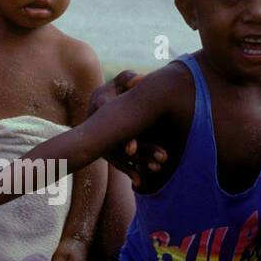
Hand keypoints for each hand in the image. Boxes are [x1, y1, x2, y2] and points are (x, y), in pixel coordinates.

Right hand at [86, 71, 166, 186]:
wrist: (96, 105)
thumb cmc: (114, 90)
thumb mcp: (119, 81)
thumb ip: (128, 78)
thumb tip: (141, 79)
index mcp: (102, 108)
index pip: (117, 125)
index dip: (126, 137)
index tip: (132, 149)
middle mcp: (101, 128)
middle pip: (123, 142)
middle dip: (144, 151)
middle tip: (164, 157)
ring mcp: (105, 142)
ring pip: (125, 155)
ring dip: (142, 162)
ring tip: (159, 168)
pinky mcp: (109, 151)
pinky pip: (120, 163)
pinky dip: (130, 172)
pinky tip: (141, 182)